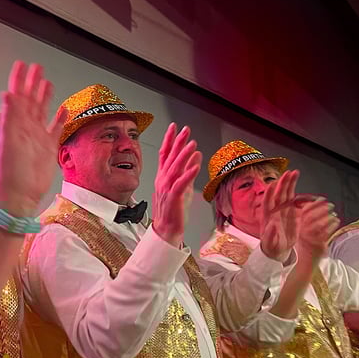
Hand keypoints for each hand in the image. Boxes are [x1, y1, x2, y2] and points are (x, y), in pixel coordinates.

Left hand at [0, 62, 66, 216]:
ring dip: (44, 97)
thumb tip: (7, 94)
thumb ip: (9, 117)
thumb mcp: (7, 142)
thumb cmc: (9, 173)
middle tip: (37, 67)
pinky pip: (55, 130)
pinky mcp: (48, 148)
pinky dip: (59, 119)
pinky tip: (63, 110)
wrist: (18, 196)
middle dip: (32, 83)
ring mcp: (37, 138)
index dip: (19, 80)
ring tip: (47, 83)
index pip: (16, 96)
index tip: (22, 64)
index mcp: (14, 124)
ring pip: (42, 111)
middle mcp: (25, 128)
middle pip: (30, 100)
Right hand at [151, 124, 202, 247]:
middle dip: (177, 142)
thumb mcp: (184, 187)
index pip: (165, 154)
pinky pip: (180, 184)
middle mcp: (163, 180)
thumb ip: (189, 171)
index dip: (169, 140)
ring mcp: (167, 188)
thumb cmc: (174, 210)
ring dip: (183, 155)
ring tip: (191, 144)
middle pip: (170, 157)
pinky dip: (188, 174)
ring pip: (175, 168)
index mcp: (164, 176)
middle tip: (185, 130)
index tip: (174, 127)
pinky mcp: (173, 198)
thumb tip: (195, 156)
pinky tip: (195, 166)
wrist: (166, 229)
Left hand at [259, 170, 299, 262]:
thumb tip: (272, 225)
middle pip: (279, 194)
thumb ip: (270, 235)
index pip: (267, 201)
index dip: (270, 192)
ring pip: (287, 194)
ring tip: (295, 173)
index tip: (273, 183)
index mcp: (267, 216)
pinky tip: (302, 187)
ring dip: (290, 184)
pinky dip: (299, 194)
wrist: (278, 250)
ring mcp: (284, 210)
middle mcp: (275, 210)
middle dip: (283, 183)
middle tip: (289, 173)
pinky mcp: (292, 213)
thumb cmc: (271, 247)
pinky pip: (296, 201)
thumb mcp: (270, 243)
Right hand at [296, 198, 339, 259]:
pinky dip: (332, 226)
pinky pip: (326, 233)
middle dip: (322, 209)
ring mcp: (310, 238)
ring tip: (334, 215)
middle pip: (311, 216)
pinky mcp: (317, 244)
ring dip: (328, 217)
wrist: (305, 260)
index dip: (314, 204)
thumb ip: (308, 219)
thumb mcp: (303, 230)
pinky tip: (336, 222)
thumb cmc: (306, 243)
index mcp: (299, 226)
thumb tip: (318, 205)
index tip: (322, 199)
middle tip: (331, 205)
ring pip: (318, 224)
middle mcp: (303, 231)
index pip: (304, 211)